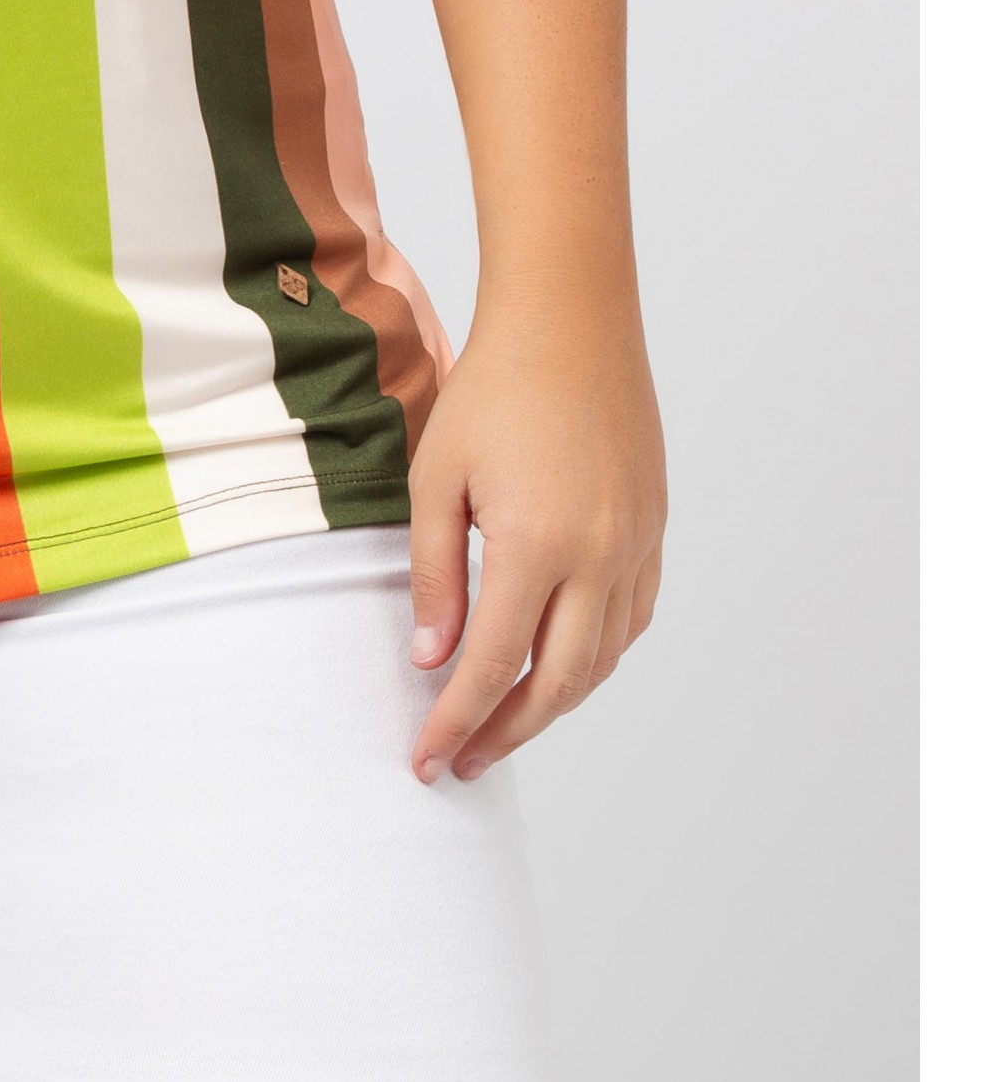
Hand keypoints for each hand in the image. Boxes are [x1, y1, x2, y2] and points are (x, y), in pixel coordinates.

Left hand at [404, 295, 665, 784]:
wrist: (570, 321)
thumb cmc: (492, 389)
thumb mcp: (436, 476)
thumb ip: (435, 574)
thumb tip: (431, 661)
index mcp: (537, 545)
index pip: (493, 666)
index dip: (457, 721)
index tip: (428, 759)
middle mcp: (599, 558)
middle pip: (558, 685)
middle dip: (507, 732)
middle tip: (465, 760)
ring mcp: (636, 546)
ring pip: (602, 661)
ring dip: (554, 702)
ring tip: (504, 718)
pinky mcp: (653, 530)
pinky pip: (631, 620)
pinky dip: (596, 657)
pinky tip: (561, 661)